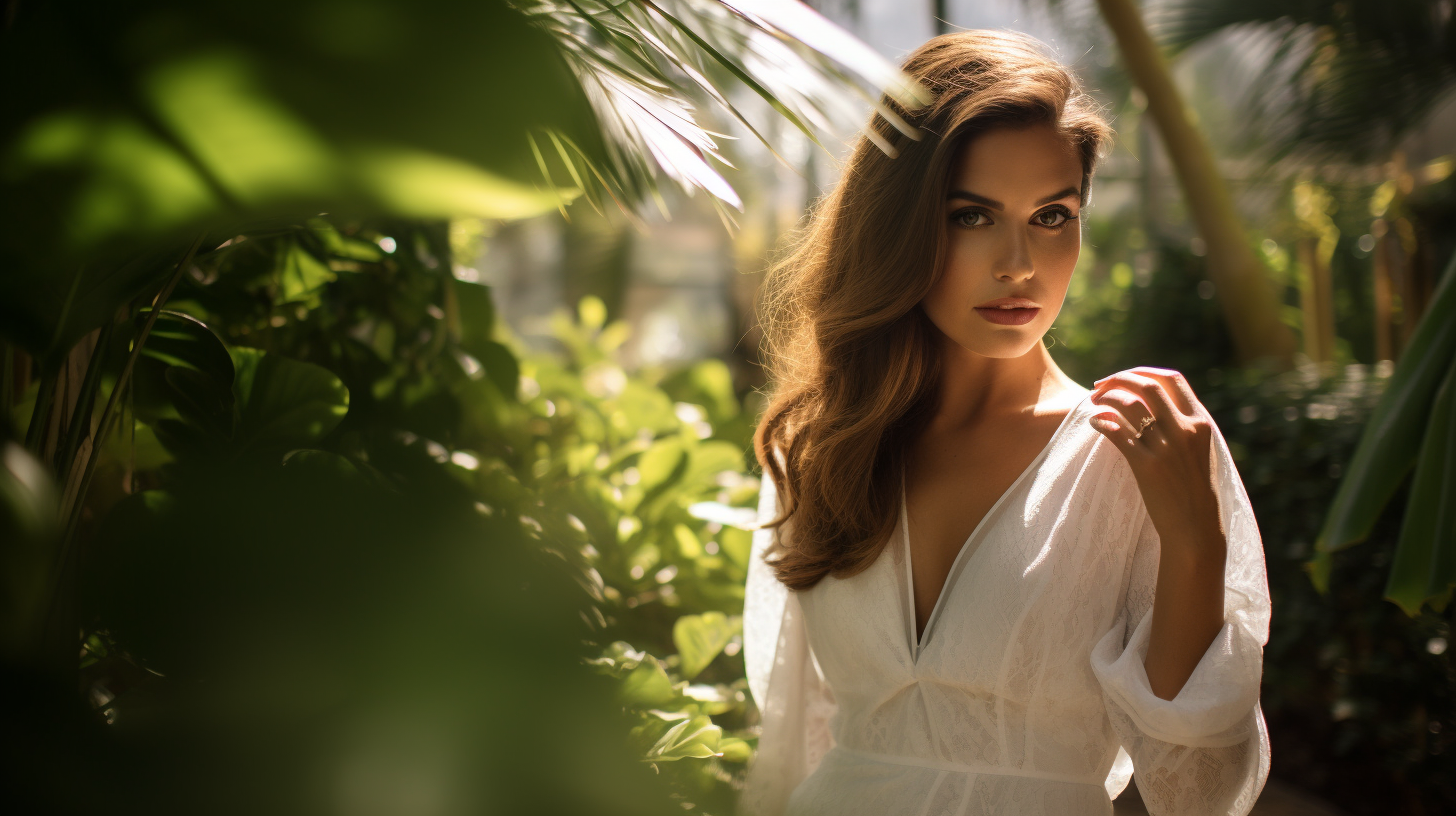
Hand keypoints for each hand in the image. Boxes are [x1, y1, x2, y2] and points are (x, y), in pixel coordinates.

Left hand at [1088, 366, 1225, 560]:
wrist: (1197, 529)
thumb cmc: (1196, 492)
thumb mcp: (1201, 452)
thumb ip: (1185, 426)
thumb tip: (1155, 405)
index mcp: (1202, 423)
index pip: (1173, 379)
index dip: (1144, 371)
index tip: (1124, 377)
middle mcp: (1185, 430)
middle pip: (1146, 385)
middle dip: (1118, 378)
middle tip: (1099, 386)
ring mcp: (1166, 448)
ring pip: (1128, 405)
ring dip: (1105, 397)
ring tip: (1092, 402)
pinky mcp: (1147, 466)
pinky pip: (1117, 432)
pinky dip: (1102, 422)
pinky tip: (1094, 423)